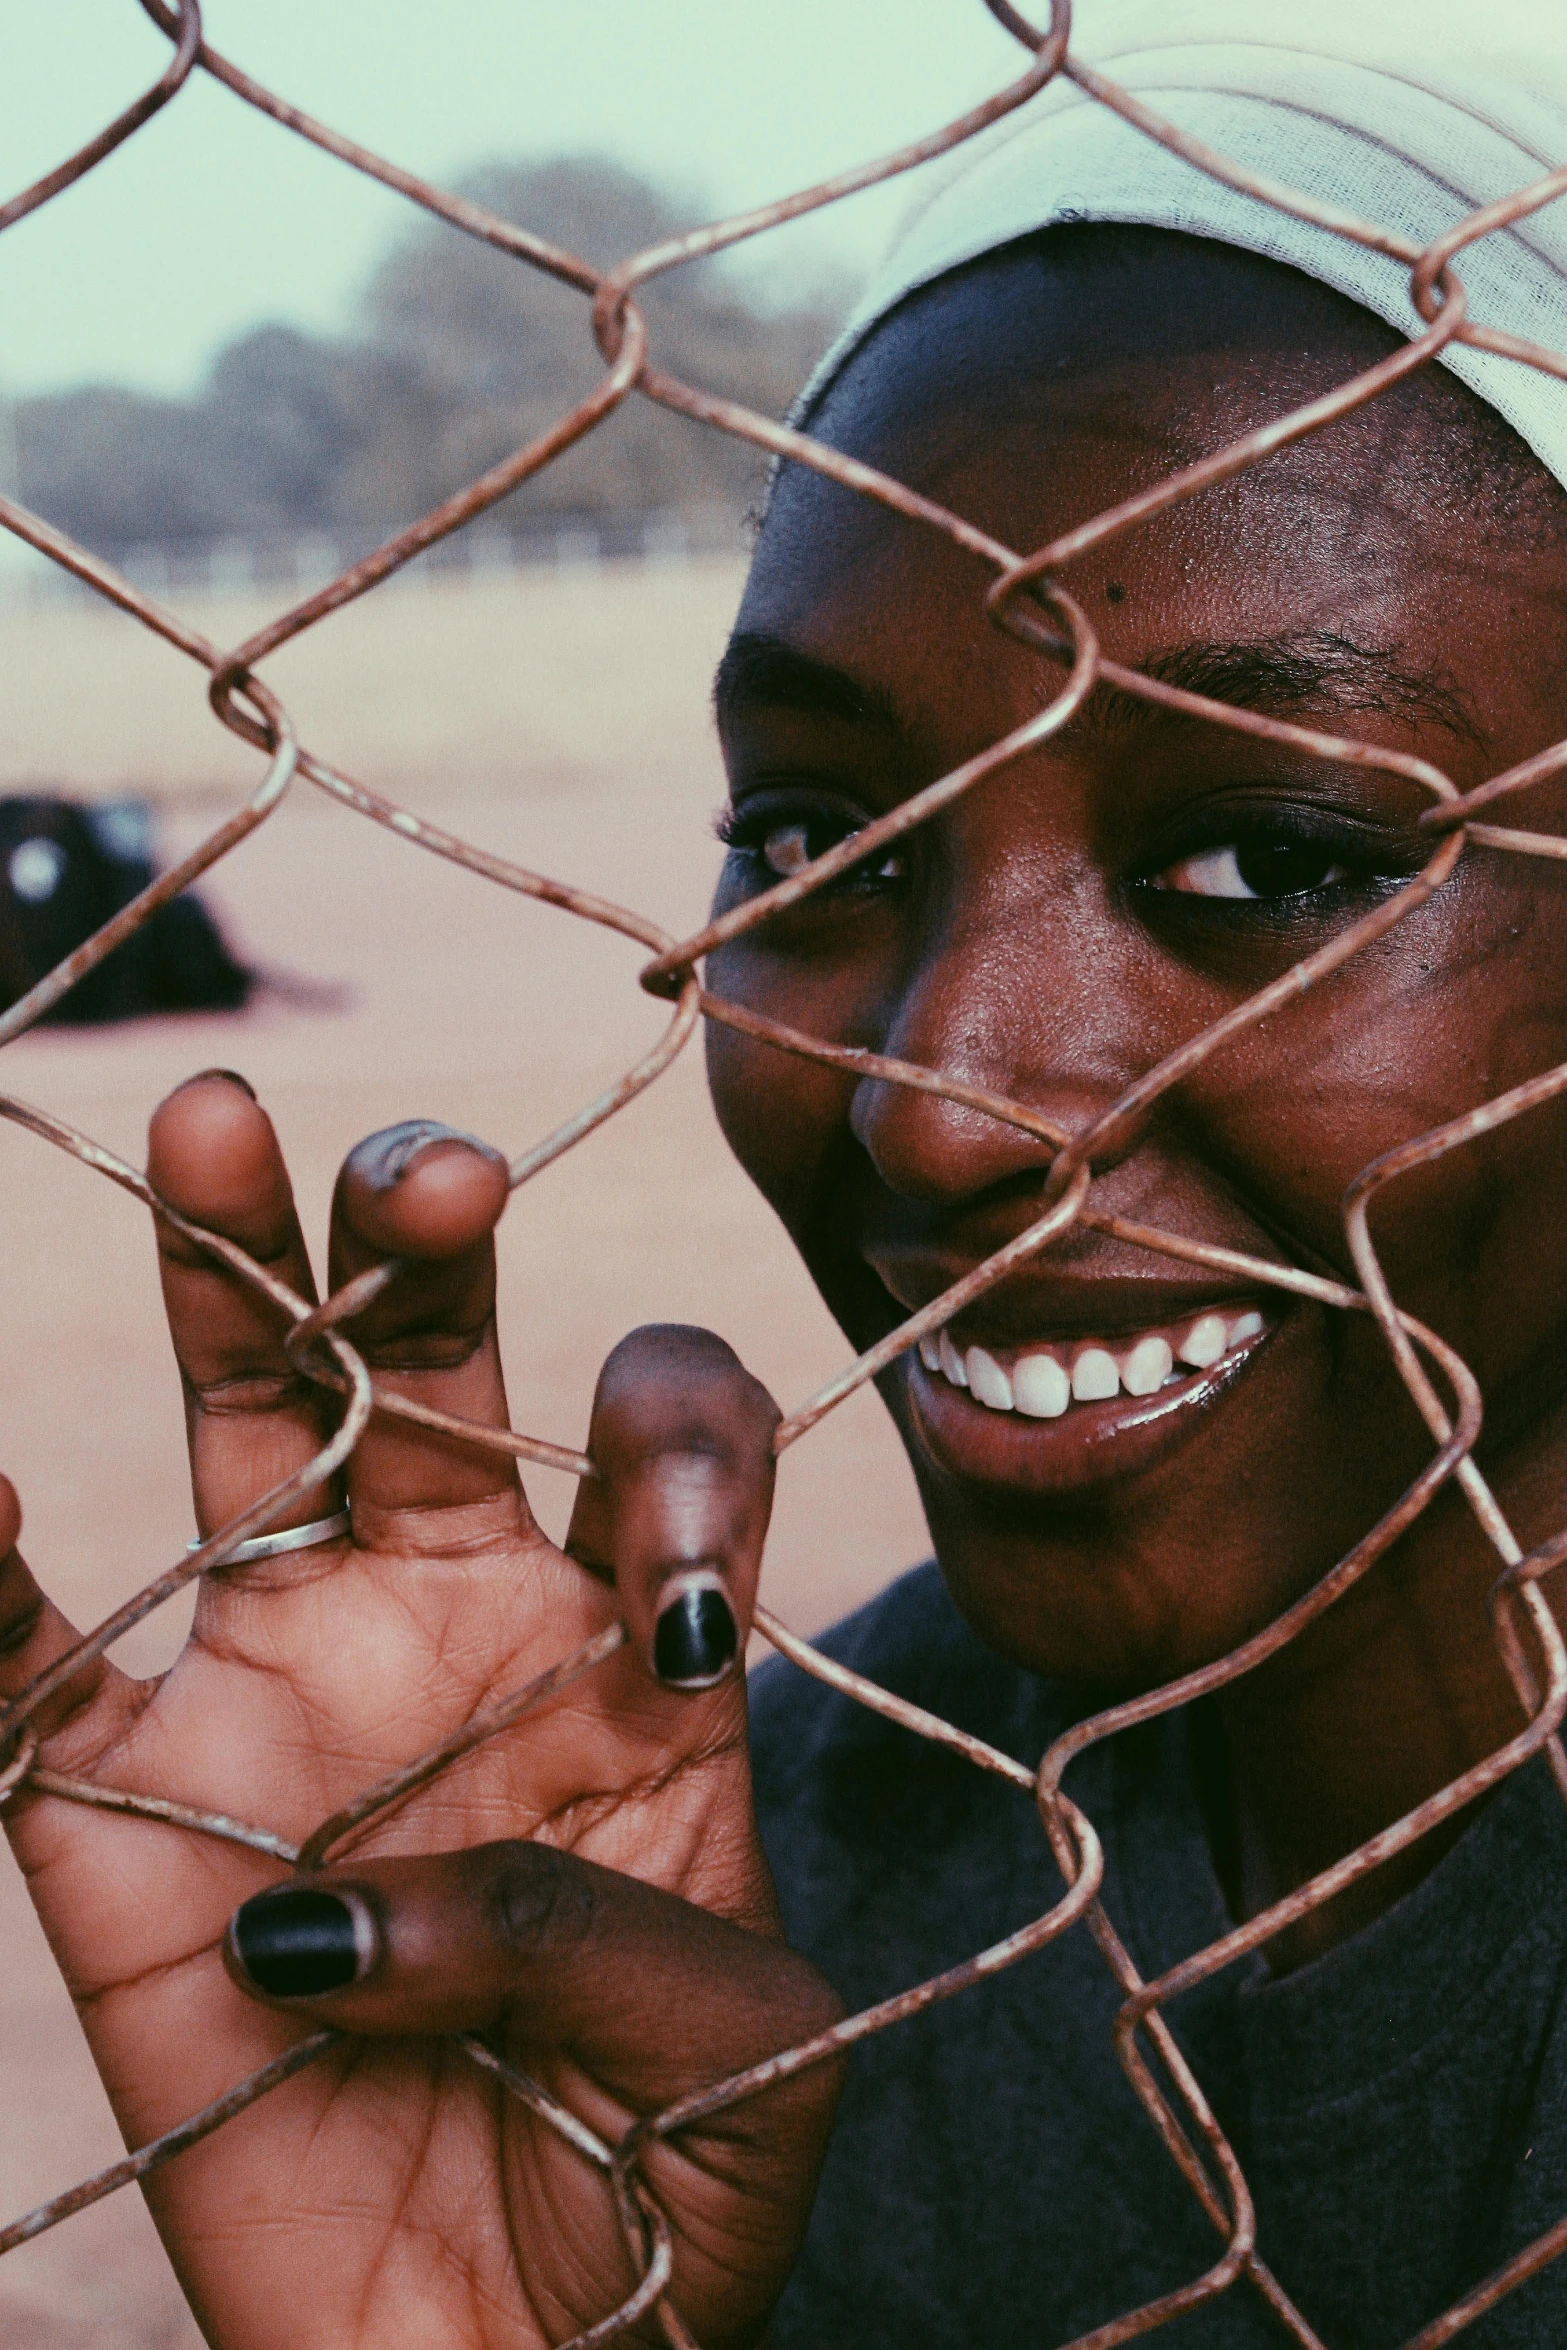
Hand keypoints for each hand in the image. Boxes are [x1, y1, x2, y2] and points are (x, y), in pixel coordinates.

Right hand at [0, 1072, 841, 2348]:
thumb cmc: (668, 2191)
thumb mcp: (730, 2045)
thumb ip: (593, 1918)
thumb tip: (348, 1900)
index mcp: (628, 1649)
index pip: (661, 1444)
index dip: (678, 1449)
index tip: (683, 1595)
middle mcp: (453, 1627)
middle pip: (426, 1371)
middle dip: (420, 1249)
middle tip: (427, 1175)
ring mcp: (279, 1699)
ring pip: (240, 1436)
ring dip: (229, 1283)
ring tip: (225, 1138)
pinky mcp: (121, 1823)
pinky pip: (18, 1674)